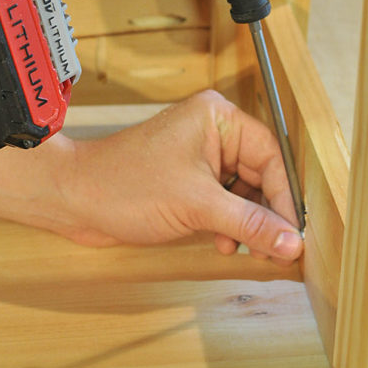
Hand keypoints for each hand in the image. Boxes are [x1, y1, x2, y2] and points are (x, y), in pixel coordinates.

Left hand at [60, 90, 303, 262]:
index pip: (270, 156)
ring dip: (246, 223)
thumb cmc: (124, 186)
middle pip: (260, 175)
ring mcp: (199, 156)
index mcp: (218, 118)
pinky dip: (227, 224)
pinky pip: (223, 201)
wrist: (73, 200)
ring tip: (248, 249)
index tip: (294, 232)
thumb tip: (292, 242)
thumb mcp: (197, 207)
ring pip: (243, 192)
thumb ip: (249, 224)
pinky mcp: (187, 179)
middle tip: (279, 248)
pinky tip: (223, 243)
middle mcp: (212, 131)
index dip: (284, 196)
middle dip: (266, 214)